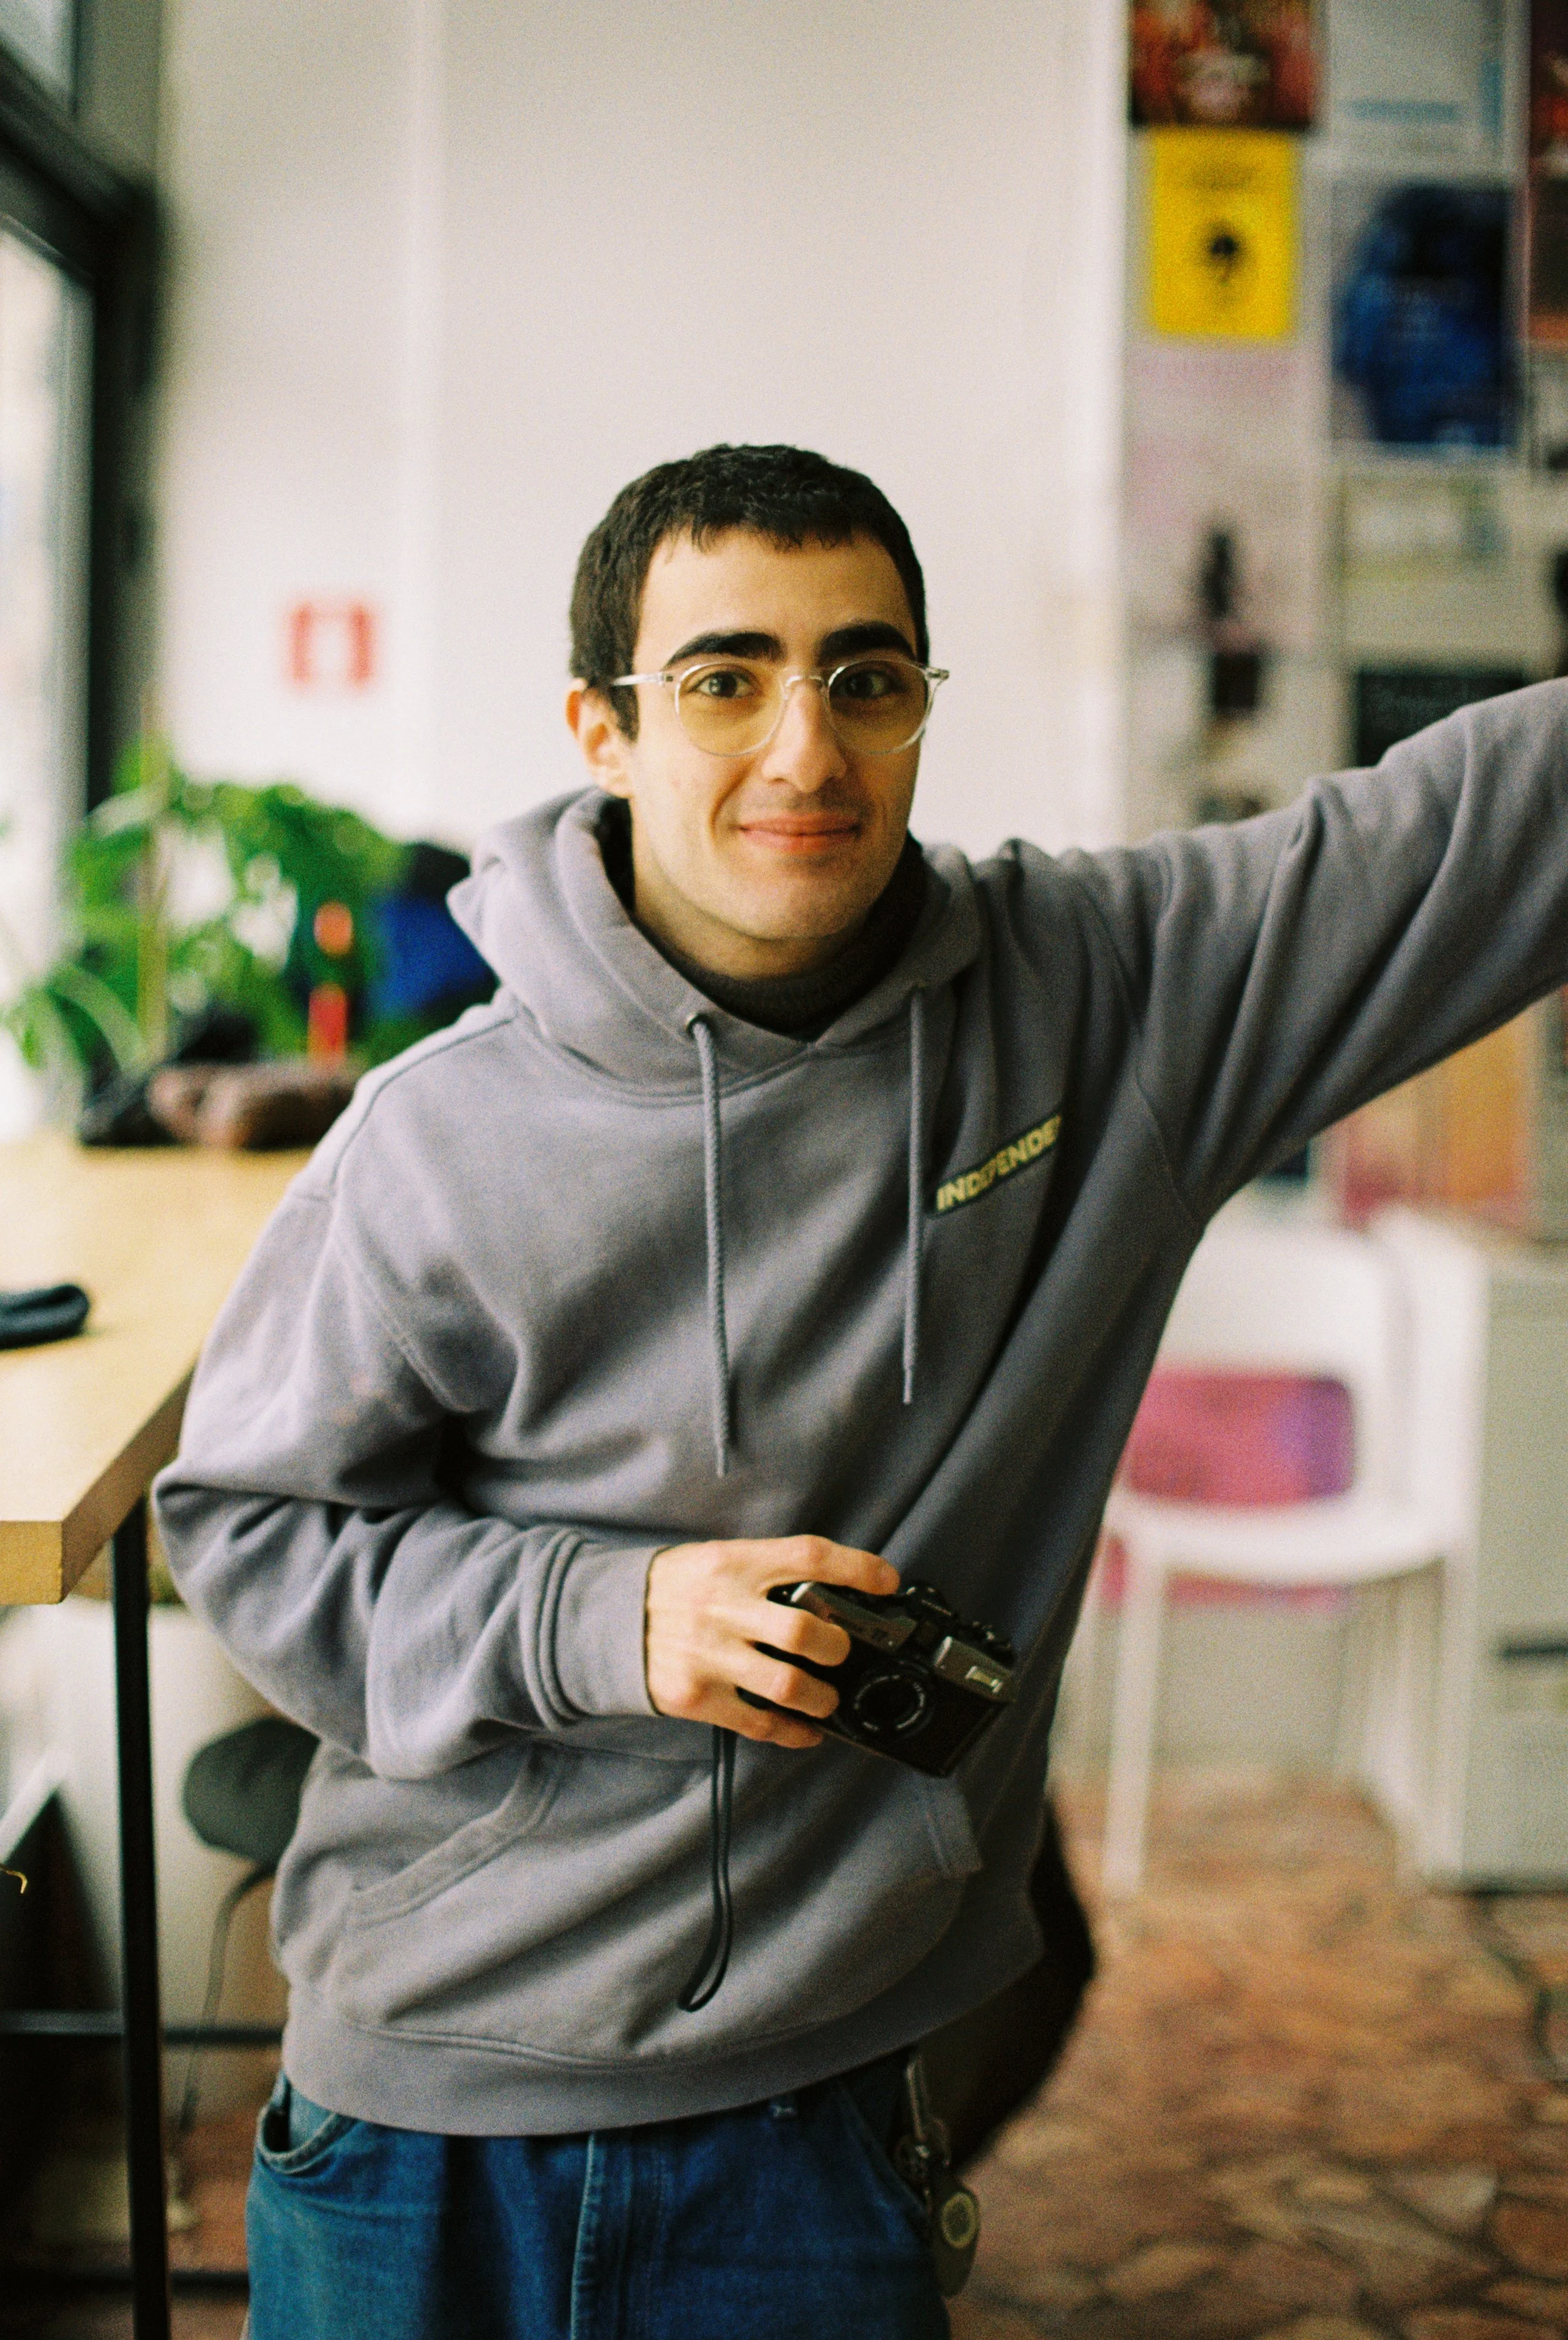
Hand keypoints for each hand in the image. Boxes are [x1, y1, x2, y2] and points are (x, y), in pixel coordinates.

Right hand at [645, 1535, 897, 1748]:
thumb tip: (831, 1589)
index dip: (855, 1568)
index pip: (807, 1556)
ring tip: (827, 1698)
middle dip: (836, 1646)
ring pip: (786, 1684)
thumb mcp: (715, 1558)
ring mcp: (707, 1655)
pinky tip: (805, 1731)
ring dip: (820, 1697)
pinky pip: (756, 1723)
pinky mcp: (694, 1695)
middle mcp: (720, 1607)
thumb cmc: (673, 1586)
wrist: (603, 1618)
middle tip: (840, 1651)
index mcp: (730, 1563)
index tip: (886, 1581)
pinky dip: (790, 1732)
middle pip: (801, 1630)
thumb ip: (764, 1572)